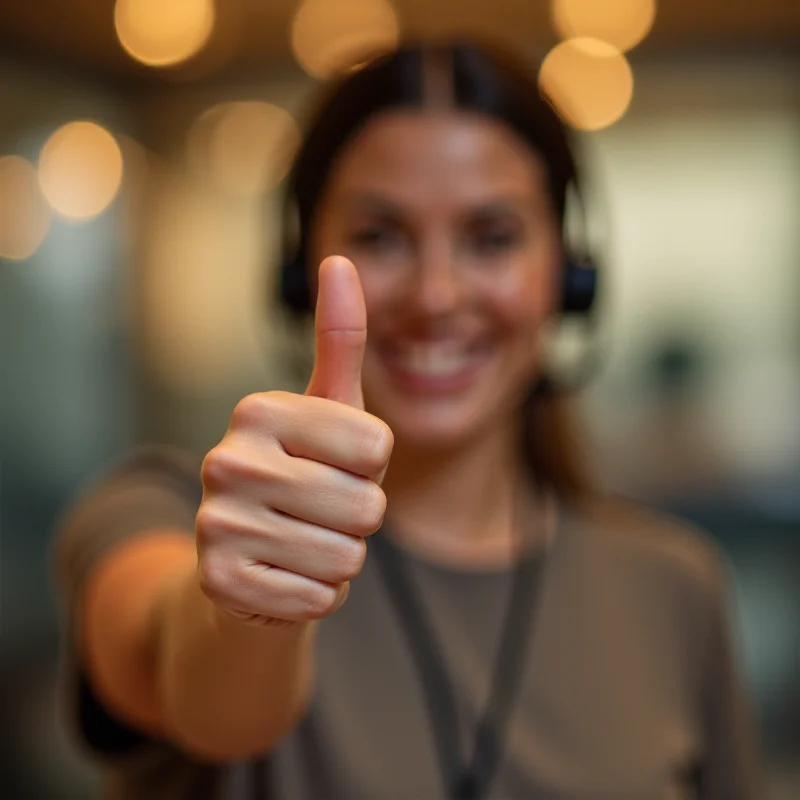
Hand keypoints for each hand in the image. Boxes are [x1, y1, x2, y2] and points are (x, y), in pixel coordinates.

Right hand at [196, 256, 392, 625]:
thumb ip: (340, 338)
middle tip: (318, 511)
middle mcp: (225, 462)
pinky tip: (286, 575)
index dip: (371, 468)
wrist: (253, 557)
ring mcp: (216, 526)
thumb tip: (341, 259)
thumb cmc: (306, 473)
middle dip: (360, 518)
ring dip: (340, 558)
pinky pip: (320, 599)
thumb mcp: (327, 409)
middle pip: (367, 507)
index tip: (335, 465)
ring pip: (345, 557)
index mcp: (257, 411)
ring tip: (302, 541)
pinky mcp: (218, 585)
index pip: (377, 448)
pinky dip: (318, 594)